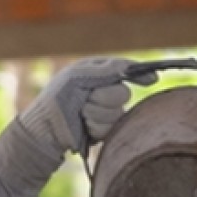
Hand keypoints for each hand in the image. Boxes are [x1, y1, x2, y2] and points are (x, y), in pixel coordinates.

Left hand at [16, 57, 157, 156]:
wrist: (45, 129)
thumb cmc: (56, 98)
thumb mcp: (77, 77)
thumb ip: (104, 70)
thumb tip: (128, 67)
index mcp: (98, 73)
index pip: (126, 70)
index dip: (140, 74)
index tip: (152, 78)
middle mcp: (105, 90)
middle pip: (123, 93)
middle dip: (104, 97)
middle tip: (86, 100)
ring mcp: (106, 111)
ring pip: (118, 112)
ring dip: (97, 114)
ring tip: (81, 114)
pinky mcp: (105, 129)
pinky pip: (112, 127)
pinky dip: (96, 126)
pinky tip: (83, 126)